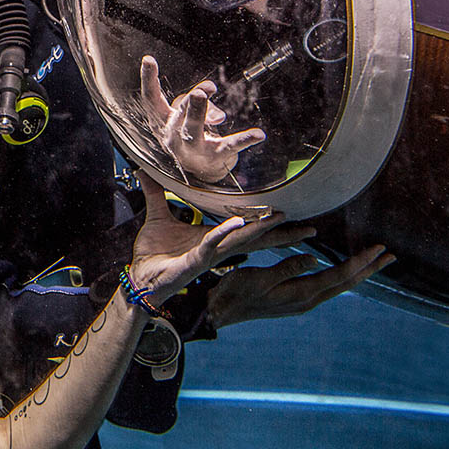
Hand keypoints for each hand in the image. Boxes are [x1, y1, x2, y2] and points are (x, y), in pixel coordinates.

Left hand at [127, 174, 316, 303]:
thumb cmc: (154, 253)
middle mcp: (216, 246)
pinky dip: (224, 233)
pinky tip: (237, 223)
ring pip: (240, 240)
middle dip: (280, 233)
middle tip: (308, 227)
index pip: (246, 228)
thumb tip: (145, 170)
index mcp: (212, 237)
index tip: (290, 213)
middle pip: (254, 238)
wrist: (139, 277)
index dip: (267, 222)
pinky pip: (212, 244)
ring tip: (281, 217)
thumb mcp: (158, 217)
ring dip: (260, 228)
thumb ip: (155, 193)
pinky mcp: (195, 260)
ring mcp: (208, 254)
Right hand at [140, 55, 264, 181]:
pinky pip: (230, 145)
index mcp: (163, 122)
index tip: (148, 59)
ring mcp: (192, 148)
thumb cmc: (190, 135)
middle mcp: (173, 136)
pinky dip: (244, 139)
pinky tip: (258, 134)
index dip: (148, 80)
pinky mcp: (215, 156)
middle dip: (190, 102)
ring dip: (200, 113)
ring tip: (206, 96)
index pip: (151, 100)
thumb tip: (216, 116)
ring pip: (194, 129)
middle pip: (178, 115)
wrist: (199, 172)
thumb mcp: (188, 117)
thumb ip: (199, 108)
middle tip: (202, 89)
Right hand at [206, 245, 395, 329]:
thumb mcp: (258, 277)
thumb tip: (314, 259)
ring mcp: (302, 302)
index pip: (338, 276)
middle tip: (389, 256)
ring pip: (339, 286)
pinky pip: (328, 286)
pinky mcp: (295, 300)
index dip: (359, 262)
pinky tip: (344, 272)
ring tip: (374, 263)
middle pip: (346, 283)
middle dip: (368, 269)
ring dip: (359, 273)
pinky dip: (343, 276)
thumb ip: (287, 269)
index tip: (378, 249)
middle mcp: (306, 300)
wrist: (219, 311)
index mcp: (300, 294)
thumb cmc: (234, 292)